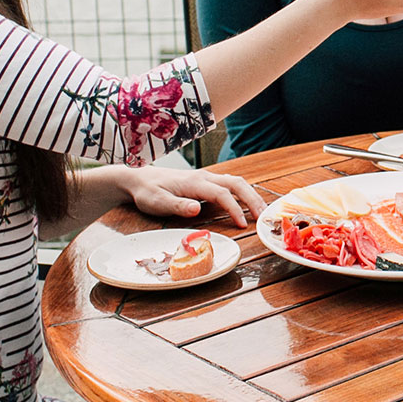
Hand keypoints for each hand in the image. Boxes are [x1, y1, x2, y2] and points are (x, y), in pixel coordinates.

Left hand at [121, 166, 264, 227]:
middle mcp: (204, 177)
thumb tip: (197, 208)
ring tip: (261, 212)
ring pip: (236, 182)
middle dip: (252, 199)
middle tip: (263, 217)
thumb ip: (177, 205)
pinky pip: (230, 185)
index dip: (235, 209)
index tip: (244, 224)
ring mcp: (206, 178)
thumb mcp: (157, 201)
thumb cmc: (147, 192)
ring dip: (251, 195)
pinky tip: (248, 204)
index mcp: (195, 182)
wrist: (139, 179)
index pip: (222, 194)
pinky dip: (243, 193)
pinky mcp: (205, 183)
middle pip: (236, 183)